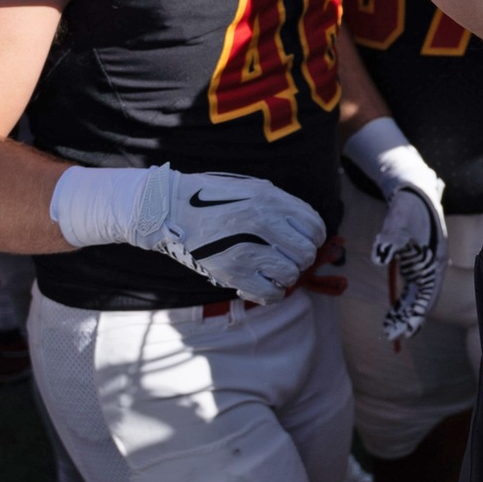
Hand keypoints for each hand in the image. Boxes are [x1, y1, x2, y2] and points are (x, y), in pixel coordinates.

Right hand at [49, 164, 327, 304]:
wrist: (168, 209)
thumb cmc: (210, 197)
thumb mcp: (250, 188)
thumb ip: (280, 205)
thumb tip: (308, 228)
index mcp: (270, 198)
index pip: (314, 225)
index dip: (314, 237)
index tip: (304, 241)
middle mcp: (262, 222)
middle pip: (306, 252)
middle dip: (301, 258)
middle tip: (287, 258)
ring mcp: (247, 248)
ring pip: (291, 274)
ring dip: (286, 277)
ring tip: (273, 271)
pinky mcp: (232, 272)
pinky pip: (270, 293)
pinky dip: (272, 293)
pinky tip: (264, 285)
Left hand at [349, 118, 447, 340]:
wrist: (414, 188)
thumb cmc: (410, 205)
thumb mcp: (399, 221)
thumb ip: (390, 240)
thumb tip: (378, 258)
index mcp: (435, 261)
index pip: (427, 296)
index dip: (417, 315)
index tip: (405, 333)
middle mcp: (433, 267)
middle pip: (422, 300)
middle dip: (408, 319)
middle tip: (390, 335)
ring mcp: (425, 265)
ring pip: (417, 296)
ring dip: (405, 312)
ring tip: (389, 329)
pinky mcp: (416, 262)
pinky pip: (411, 288)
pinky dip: (402, 301)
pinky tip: (392, 313)